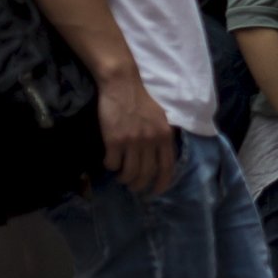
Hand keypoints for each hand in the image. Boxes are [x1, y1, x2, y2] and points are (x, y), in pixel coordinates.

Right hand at [98, 72, 174, 195]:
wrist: (122, 85)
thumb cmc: (141, 101)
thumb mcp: (161, 119)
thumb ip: (162, 137)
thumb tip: (161, 157)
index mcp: (165, 136)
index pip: (167, 167)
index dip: (162, 183)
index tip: (155, 192)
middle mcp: (151, 141)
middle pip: (146, 174)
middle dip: (139, 185)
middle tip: (133, 186)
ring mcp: (132, 141)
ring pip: (129, 172)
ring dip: (124, 178)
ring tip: (121, 177)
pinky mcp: (114, 140)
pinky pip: (112, 163)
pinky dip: (110, 166)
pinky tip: (110, 162)